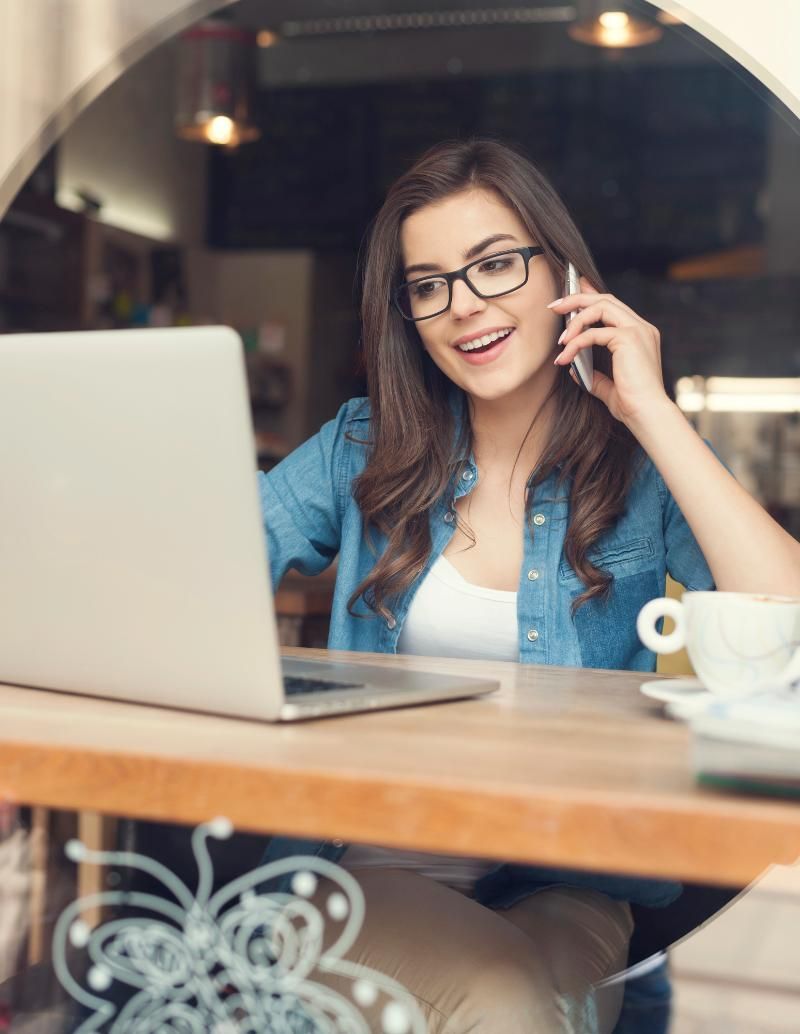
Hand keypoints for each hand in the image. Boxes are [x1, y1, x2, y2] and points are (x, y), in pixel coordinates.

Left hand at [549, 278, 670, 428]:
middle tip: (555, 307)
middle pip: (605, 299)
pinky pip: (593, 333)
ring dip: (575, 318)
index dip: (590, 296)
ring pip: (600, 307)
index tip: (569, 299)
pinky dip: (575, 343)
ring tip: (560, 338)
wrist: (647, 415)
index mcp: (640, 334)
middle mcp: (641, 327)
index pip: (612, 306)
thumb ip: (594, 376)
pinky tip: (564, 357)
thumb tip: (574, 370)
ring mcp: (637, 330)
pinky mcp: (629, 338)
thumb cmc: (632, 404)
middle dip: (577, 299)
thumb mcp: (608, 387)